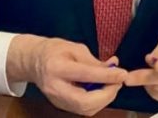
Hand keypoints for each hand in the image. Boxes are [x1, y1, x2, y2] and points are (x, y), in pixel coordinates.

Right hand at [7, 34, 127, 115]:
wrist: (34, 62)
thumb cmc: (55, 51)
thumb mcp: (75, 48)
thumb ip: (94, 61)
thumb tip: (115, 68)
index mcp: (57, 68)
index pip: (86, 75)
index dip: (107, 76)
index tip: (122, 74)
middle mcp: (56, 88)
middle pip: (84, 102)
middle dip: (107, 95)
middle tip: (118, 82)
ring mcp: (57, 100)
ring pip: (85, 109)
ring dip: (104, 99)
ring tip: (112, 84)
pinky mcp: (61, 105)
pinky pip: (83, 109)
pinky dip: (97, 101)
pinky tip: (102, 90)